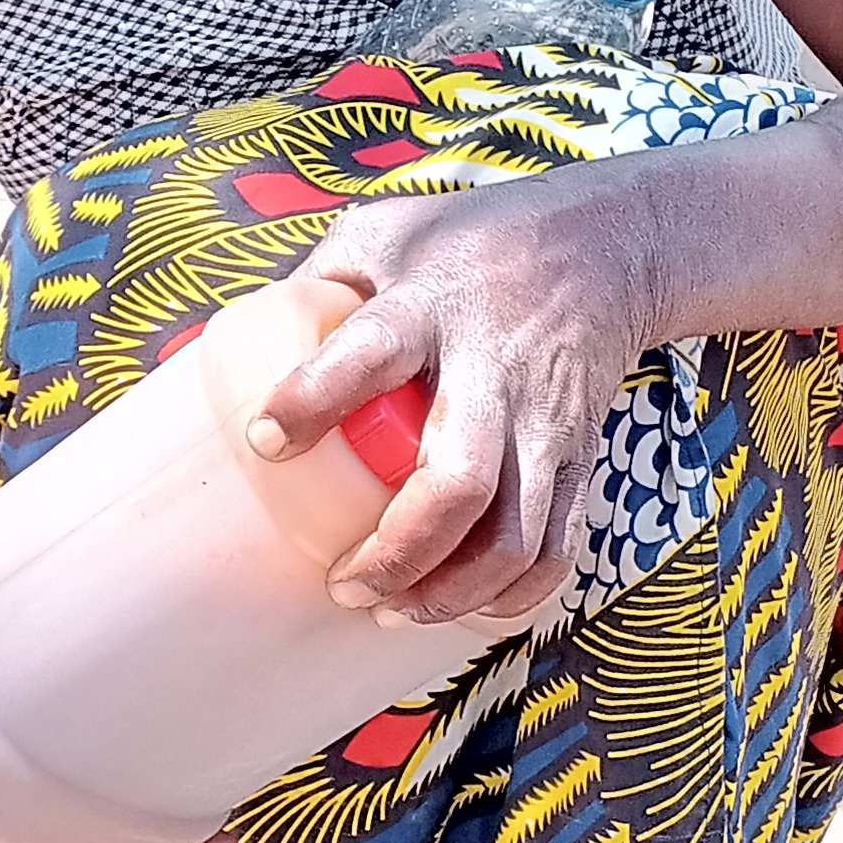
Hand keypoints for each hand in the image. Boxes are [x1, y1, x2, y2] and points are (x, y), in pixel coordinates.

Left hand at [245, 172, 654, 624]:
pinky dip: (511, 594)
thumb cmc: (473, 241)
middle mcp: (495, 369)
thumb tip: (233, 349)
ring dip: (452, 591)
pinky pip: (556, 546)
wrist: (608, 245)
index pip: (372, 352)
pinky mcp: (579, 455)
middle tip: (343, 583)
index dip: (315, 398)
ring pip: (516, 535)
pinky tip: (457, 607)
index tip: (265, 440)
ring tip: (390, 610)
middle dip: (399, 550)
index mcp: (432, 305)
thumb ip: (319, 285)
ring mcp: (545, 421)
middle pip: (459, 481)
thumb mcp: (387, 232)